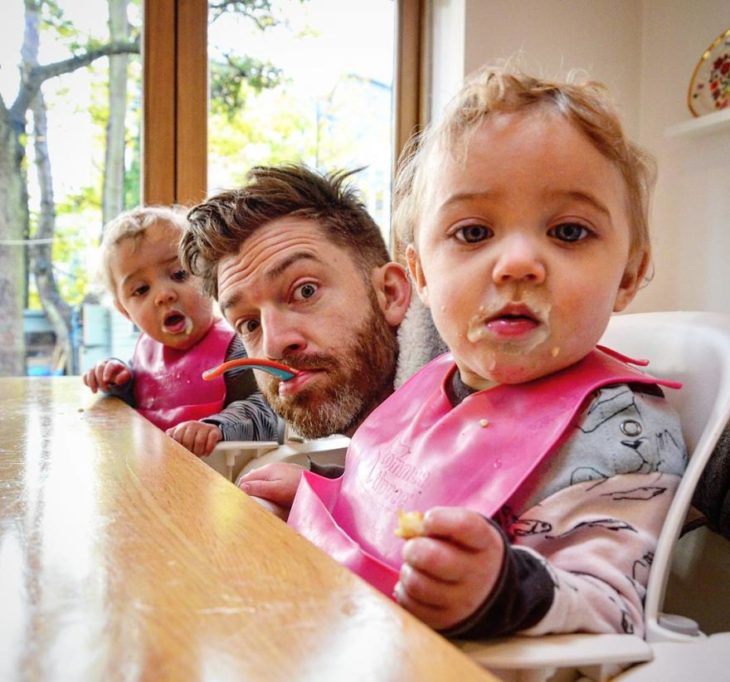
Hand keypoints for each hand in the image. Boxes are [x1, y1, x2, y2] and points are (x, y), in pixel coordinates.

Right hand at [82, 359, 130, 392]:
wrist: (117, 376)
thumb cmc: (122, 376)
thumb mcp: (126, 376)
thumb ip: (124, 377)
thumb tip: (117, 380)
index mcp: (113, 363)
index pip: (109, 365)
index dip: (107, 372)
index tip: (106, 381)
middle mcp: (103, 363)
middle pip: (98, 368)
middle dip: (100, 379)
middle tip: (105, 389)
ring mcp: (95, 367)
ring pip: (90, 372)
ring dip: (91, 382)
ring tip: (95, 392)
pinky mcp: (90, 373)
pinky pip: (85, 376)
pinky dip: (86, 382)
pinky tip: (92, 388)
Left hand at [166, 420, 221, 455]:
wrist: (208, 429)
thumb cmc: (190, 436)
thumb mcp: (179, 436)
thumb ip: (170, 440)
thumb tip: (158, 449)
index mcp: (181, 427)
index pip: (176, 437)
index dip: (178, 448)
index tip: (180, 455)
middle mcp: (192, 425)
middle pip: (187, 440)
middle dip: (189, 451)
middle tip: (190, 457)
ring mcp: (203, 427)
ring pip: (199, 441)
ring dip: (199, 451)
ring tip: (199, 455)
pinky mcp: (214, 430)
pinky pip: (211, 439)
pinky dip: (208, 449)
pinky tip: (206, 453)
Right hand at [237, 462, 304, 508]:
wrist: (320, 485)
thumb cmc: (299, 487)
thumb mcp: (276, 490)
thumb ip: (259, 487)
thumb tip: (241, 487)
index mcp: (267, 470)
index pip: (245, 479)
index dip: (241, 492)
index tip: (241, 503)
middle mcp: (272, 468)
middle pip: (252, 480)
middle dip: (249, 492)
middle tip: (249, 505)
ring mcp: (280, 471)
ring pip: (262, 481)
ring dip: (259, 491)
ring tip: (259, 504)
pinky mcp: (286, 476)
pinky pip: (271, 483)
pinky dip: (268, 490)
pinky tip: (272, 499)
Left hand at [394, 507, 504, 630]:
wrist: (489, 588)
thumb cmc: (467, 550)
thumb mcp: (465, 532)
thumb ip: (440, 524)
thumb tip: (408, 528)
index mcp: (484, 543)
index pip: (463, 526)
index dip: (438, 519)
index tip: (429, 520)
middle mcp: (477, 574)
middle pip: (431, 557)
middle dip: (413, 548)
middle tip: (413, 547)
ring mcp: (462, 601)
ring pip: (416, 583)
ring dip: (407, 571)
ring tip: (415, 567)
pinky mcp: (445, 621)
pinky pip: (410, 604)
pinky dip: (405, 591)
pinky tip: (416, 582)